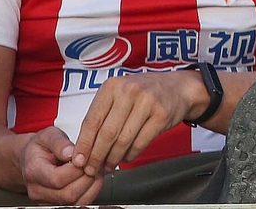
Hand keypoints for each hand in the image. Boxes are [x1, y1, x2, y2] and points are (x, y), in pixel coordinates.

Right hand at [18, 126, 103, 204]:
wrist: (32, 158)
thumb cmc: (41, 147)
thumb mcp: (49, 135)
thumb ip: (60, 142)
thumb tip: (71, 153)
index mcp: (34, 171)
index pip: (57, 179)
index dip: (76, 169)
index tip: (83, 157)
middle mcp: (37, 190)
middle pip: (68, 194)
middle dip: (87, 178)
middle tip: (92, 164)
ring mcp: (46, 200)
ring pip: (75, 202)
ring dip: (91, 186)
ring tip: (93, 170)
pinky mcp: (56, 204)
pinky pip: (78, 204)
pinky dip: (90, 192)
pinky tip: (91, 179)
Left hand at [73, 70, 205, 177]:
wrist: (177, 87)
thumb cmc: (143, 94)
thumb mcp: (119, 96)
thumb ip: (102, 117)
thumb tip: (83, 150)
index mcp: (112, 86)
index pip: (92, 121)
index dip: (84, 144)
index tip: (78, 161)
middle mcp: (129, 91)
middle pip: (107, 133)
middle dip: (97, 156)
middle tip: (92, 169)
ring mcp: (147, 102)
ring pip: (123, 140)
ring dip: (113, 158)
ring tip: (109, 166)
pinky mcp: (162, 115)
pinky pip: (140, 143)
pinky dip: (130, 155)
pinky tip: (125, 158)